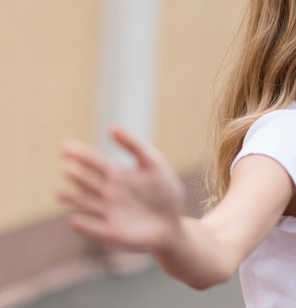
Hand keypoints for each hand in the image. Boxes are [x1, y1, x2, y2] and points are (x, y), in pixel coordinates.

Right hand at [58, 125, 185, 251]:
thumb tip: (111, 126)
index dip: (80, 154)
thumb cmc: (165, 192)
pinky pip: (92, 228)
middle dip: (76, 175)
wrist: (174, 224)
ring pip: (84, 204)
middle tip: (67, 168)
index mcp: (117, 174)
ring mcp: (107, 212)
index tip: (64, 146)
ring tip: (59, 193)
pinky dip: (83, 224)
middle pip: (87, 181)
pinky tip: (74, 219)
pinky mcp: (110, 232)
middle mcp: (108, 192)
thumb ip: (134, 145)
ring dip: (72, 199)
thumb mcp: (154, 163)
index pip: (94, 161)